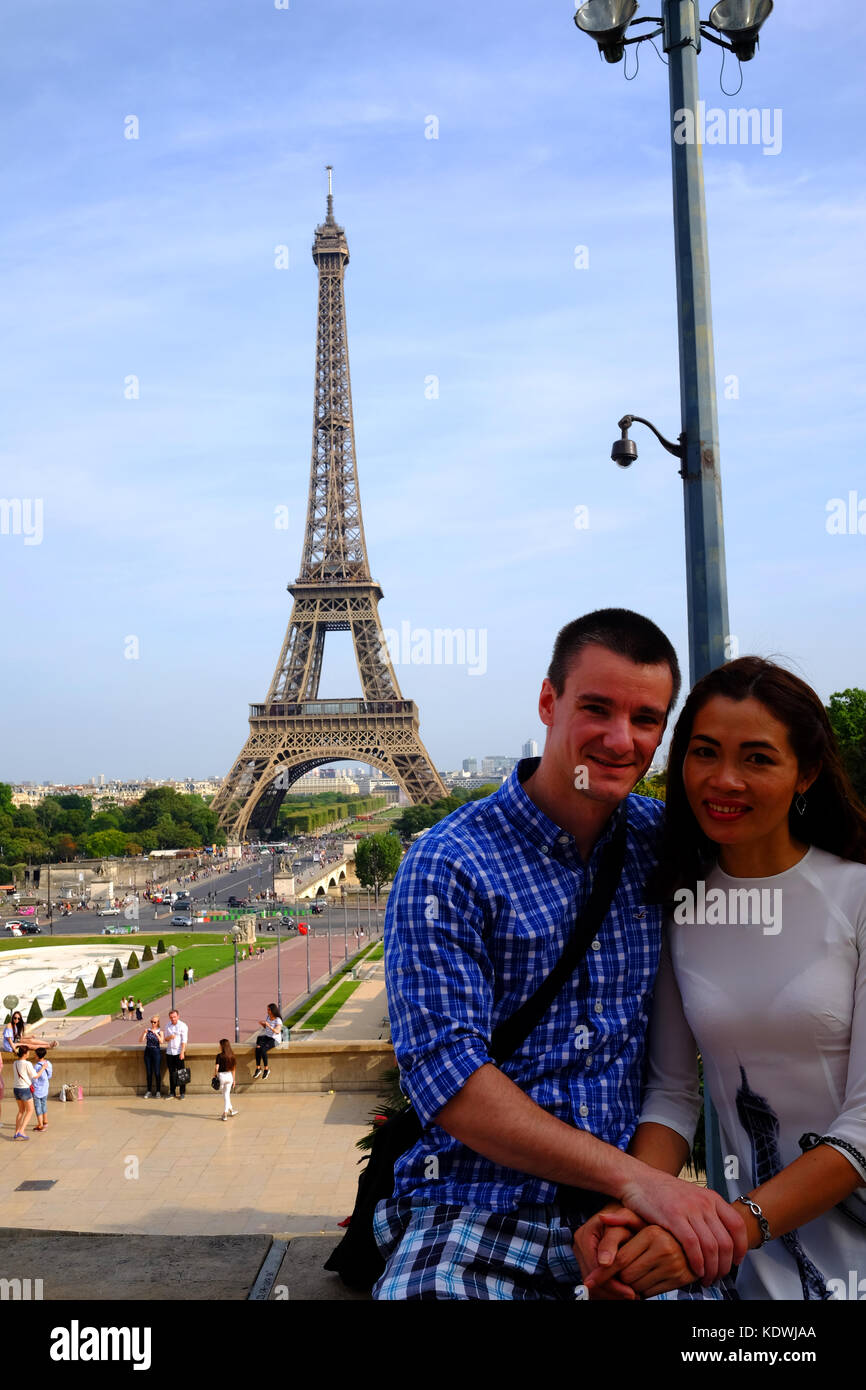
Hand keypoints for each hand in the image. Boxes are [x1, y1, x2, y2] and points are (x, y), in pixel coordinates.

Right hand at [573, 1206, 643, 1299]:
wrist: (626, 1216)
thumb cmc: (628, 1218)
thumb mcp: (624, 1223)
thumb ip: (612, 1239)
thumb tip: (603, 1262)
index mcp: (584, 1235)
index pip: (595, 1268)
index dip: (613, 1283)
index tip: (631, 1293)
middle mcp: (579, 1246)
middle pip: (592, 1278)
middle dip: (612, 1291)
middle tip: (633, 1297)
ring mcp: (582, 1255)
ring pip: (593, 1284)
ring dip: (611, 1293)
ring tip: (632, 1296)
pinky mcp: (588, 1263)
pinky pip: (596, 1283)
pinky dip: (609, 1291)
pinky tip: (624, 1292)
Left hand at [588, 1217, 700, 1297]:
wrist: (691, 1240)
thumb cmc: (659, 1229)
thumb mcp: (642, 1220)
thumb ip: (622, 1218)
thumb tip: (602, 1218)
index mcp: (651, 1233)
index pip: (620, 1259)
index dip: (603, 1272)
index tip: (590, 1281)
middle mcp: (664, 1248)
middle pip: (627, 1275)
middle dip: (619, 1278)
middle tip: (619, 1273)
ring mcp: (674, 1265)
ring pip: (638, 1286)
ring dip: (631, 1285)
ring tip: (636, 1272)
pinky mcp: (681, 1279)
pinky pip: (651, 1292)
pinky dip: (644, 1289)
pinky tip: (646, 1278)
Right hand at [619, 1166, 746, 1284]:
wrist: (638, 1179)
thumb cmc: (662, 1192)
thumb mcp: (692, 1196)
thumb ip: (707, 1213)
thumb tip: (720, 1238)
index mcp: (711, 1197)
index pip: (737, 1225)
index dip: (741, 1247)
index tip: (737, 1261)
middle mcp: (704, 1202)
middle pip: (726, 1242)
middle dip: (725, 1266)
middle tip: (719, 1277)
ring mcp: (689, 1209)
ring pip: (711, 1247)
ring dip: (712, 1269)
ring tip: (706, 1278)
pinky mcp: (673, 1216)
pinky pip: (693, 1246)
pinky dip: (697, 1263)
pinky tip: (695, 1270)